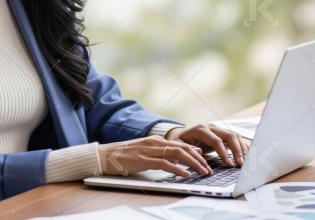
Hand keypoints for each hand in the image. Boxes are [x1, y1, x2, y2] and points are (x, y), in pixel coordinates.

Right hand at [98, 135, 213, 176]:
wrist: (106, 155)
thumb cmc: (124, 156)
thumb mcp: (145, 153)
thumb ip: (160, 155)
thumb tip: (176, 161)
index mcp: (156, 140)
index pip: (181, 144)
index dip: (195, 151)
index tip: (205, 158)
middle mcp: (156, 142)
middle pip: (183, 148)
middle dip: (199, 158)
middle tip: (208, 168)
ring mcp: (151, 150)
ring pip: (178, 154)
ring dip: (193, 163)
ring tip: (202, 171)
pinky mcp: (145, 159)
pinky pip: (166, 163)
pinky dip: (178, 169)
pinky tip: (186, 174)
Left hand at [165, 123, 249, 166]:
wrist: (179, 135)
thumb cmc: (178, 142)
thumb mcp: (178, 146)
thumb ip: (187, 149)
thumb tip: (199, 152)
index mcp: (200, 129)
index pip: (216, 140)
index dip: (223, 153)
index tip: (228, 164)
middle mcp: (211, 127)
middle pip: (229, 135)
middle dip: (237, 150)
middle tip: (240, 164)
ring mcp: (218, 129)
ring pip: (235, 136)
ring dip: (242, 148)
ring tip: (246, 161)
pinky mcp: (222, 134)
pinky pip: (235, 138)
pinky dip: (242, 146)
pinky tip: (246, 155)